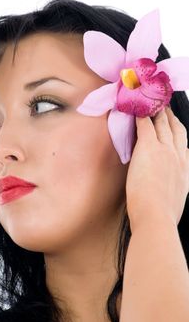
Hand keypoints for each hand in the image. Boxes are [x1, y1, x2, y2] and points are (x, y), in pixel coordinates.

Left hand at [126, 106, 188, 230]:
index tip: (176, 127)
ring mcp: (165, 150)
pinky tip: (137, 109)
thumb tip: (175, 182)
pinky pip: (145, 126)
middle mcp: (178, 156)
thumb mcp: (178, 198)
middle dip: (171, 118)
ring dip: (158, 112)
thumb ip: (177, 184)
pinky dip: (142, 116)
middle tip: (166, 108)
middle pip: (176, 130)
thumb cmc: (163, 214)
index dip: (179, 134)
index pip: (183, 145)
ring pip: (162, 125)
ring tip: (154, 104)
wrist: (156, 217)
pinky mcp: (148, 148)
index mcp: (185, 169)